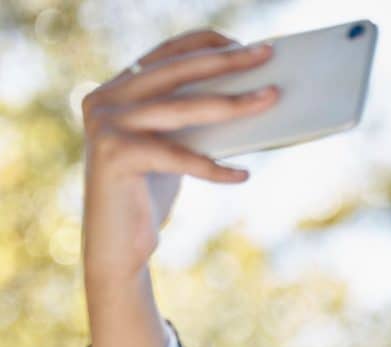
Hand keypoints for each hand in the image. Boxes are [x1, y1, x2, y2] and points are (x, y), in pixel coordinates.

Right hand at [81, 28, 279, 292]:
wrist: (117, 246)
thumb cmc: (149, 196)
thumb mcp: (172, 150)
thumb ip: (189, 123)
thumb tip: (247, 100)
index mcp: (116, 90)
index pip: (165, 55)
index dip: (204, 44)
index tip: (244, 41)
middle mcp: (105, 100)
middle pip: (176, 72)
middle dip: (226, 62)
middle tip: (266, 54)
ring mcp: (106, 126)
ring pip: (181, 109)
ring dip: (233, 104)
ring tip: (270, 99)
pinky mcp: (115, 156)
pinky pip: (179, 157)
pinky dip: (214, 167)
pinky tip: (243, 174)